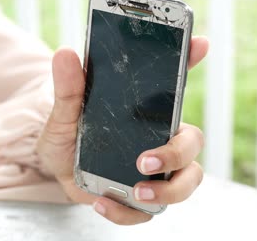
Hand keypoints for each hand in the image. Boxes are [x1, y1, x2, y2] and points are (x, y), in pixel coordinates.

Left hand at [36, 36, 208, 224]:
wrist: (56, 170)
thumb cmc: (68, 135)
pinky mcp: (141, 198)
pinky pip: (150, 212)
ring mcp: (155, 171)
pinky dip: (128, 213)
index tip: (200, 43)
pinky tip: (101, 203)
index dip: (191, 62)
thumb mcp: (64, 112)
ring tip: (135, 192)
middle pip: (192, 144)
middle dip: (176, 154)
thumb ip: (68, 90)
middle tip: (144, 162)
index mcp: (146, 113)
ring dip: (168, 191)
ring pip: (187, 181)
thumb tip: (65, 54)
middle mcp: (159, 139)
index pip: (174, 84)